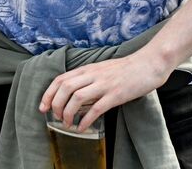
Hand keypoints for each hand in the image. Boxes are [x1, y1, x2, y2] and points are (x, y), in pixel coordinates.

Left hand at [39, 50, 172, 131]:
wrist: (148, 63)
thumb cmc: (126, 69)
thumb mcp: (102, 69)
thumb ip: (89, 78)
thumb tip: (75, 94)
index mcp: (88, 69)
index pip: (60, 79)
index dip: (49, 93)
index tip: (43, 106)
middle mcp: (93, 75)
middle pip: (64, 87)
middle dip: (55, 104)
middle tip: (55, 117)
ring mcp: (104, 84)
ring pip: (77, 97)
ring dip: (68, 112)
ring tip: (67, 123)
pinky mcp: (116, 95)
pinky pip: (96, 108)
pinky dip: (86, 119)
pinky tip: (82, 127)